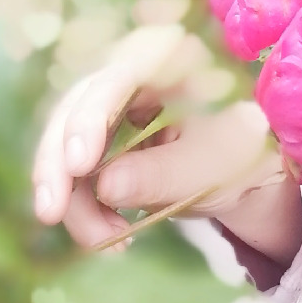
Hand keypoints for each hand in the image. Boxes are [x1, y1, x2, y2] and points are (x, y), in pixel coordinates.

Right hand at [32, 24, 285, 250]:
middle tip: (50, 212)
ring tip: (109, 241)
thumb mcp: (211, 166)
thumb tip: (104, 185)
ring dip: (74, 199)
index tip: (78, 165)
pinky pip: (78, 173)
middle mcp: (132, 75)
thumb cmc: (241, 155)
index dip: (88, 119)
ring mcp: (114, 109)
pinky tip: (112, 236)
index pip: (115, 79)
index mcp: (168, 61)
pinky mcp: (105, 143)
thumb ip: (161, 173)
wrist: (251, 175)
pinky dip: (85, 206)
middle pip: (75, 109)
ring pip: (67, 146)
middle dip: (58, 165)